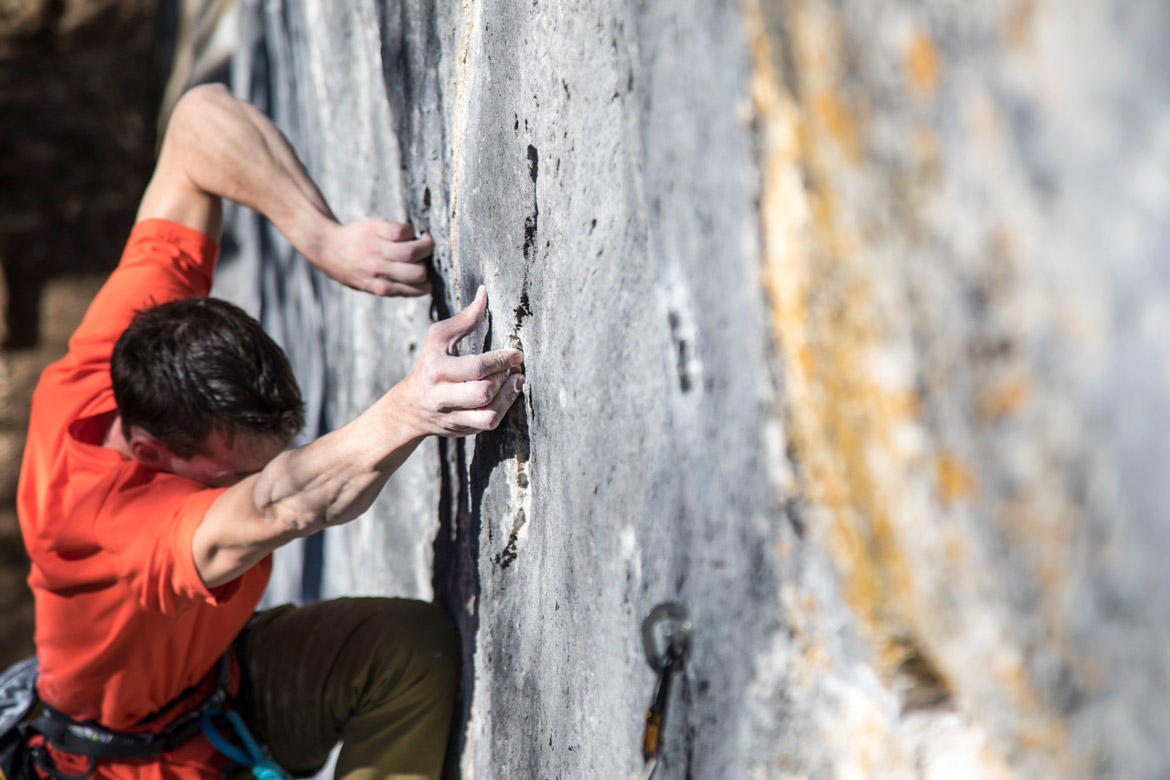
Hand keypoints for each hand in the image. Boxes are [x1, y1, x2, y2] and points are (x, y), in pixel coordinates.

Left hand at [315, 218, 433, 295]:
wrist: (326, 247)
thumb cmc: (352, 268)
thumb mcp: (370, 286)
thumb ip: (395, 287)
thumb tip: (426, 283)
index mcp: (382, 288)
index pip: (420, 288)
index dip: (430, 280)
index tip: (427, 271)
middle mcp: (379, 271)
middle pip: (419, 272)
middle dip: (429, 263)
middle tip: (426, 255)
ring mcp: (377, 250)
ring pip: (413, 251)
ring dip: (426, 244)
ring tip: (424, 240)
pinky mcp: (376, 229)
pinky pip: (403, 231)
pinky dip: (410, 230)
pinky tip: (405, 232)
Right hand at [395, 287, 525, 436]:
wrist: (411, 407)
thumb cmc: (430, 364)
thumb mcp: (438, 338)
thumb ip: (464, 318)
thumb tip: (484, 293)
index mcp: (436, 369)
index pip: (476, 367)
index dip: (501, 359)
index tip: (516, 353)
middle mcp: (442, 396)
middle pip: (483, 391)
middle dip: (504, 377)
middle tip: (514, 367)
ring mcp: (453, 416)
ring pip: (488, 413)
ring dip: (508, 395)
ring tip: (515, 380)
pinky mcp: (463, 429)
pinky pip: (489, 423)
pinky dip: (504, 409)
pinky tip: (508, 394)